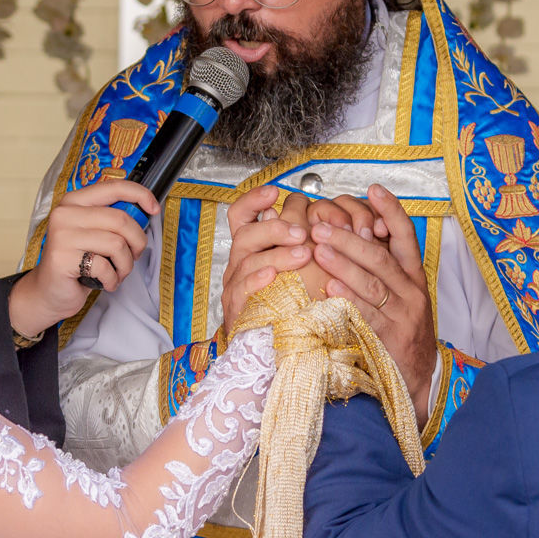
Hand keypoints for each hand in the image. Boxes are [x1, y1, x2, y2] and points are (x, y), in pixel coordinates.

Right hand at [9, 179, 160, 338]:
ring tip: (117, 273)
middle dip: (137, 242)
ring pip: (117, 244)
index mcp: (75, 201)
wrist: (49, 292)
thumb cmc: (78, 262)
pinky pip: (105, 266)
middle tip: (133, 256)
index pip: (113, 187)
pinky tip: (105, 282)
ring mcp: (61, 235)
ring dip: (125, 265)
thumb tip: (145, 213)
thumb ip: (112, 220)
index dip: (140, 195)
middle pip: (120, 219)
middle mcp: (65, 213)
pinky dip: (112, 279)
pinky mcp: (62, 258)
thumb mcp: (95, 233)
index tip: (154, 209)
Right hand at [220, 186, 313, 329]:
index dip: (254, 201)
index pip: (241, 216)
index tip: (274, 192)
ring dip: (277, 255)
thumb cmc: (287, 302)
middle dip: (273, 229)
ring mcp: (236, 286)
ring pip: (247, 261)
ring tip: (302, 255)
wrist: (271, 345)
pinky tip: (272, 276)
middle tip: (301, 232)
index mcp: (250, 248)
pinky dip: (257, 281)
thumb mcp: (293, 265)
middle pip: (245, 235)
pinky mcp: (236, 310)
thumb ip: (292, 239)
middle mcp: (239, 263)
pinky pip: (242, 291)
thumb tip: (302, 213)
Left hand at [310, 184, 436, 419]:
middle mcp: (411, 290)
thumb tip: (356, 230)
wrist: (418, 374)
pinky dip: (348, 300)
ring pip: (373, 283)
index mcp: (414, 274)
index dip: (390, 210)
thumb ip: (381, 264)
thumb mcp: (400, 292)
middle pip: (380, 257)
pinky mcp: (390, 337)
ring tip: (319, 249)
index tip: (372, 189)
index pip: (405, 234)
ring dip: (344, 264)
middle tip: (321, 224)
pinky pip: (367, 315)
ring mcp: (403, 314)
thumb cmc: (402, 326)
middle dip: (349, 238)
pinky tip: (330, 288)